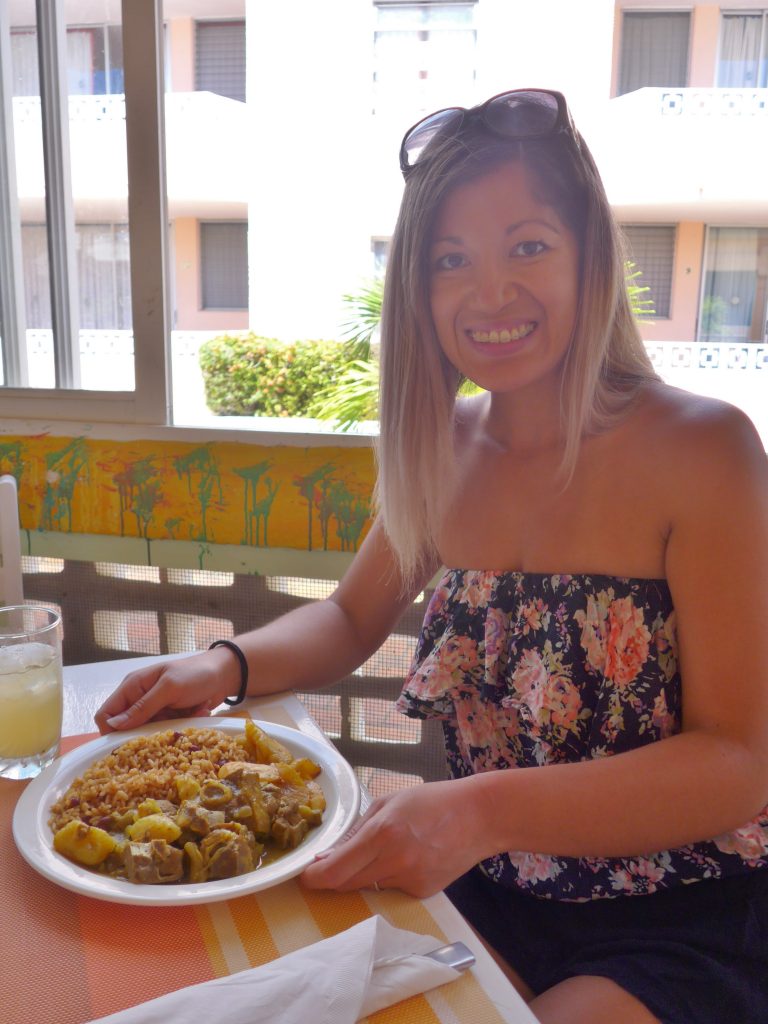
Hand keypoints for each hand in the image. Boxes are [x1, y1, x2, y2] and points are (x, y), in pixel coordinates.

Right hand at [93, 648, 239, 733]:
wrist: (225, 673)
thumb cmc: (196, 674)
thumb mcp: (169, 688)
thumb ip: (142, 707)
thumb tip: (114, 725)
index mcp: (133, 687)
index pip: (106, 714)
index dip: (110, 731)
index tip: (126, 744)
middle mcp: (139, 699)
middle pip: (127, 728)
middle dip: (145, 733)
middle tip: (166, 731)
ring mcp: (155, 710)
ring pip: (148, 733)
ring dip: (168, 729)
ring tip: (188, 715)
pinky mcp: (169, 718)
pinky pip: (166, 731)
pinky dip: (181, 726)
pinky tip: (198, 712)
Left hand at [301, 778, 485, 897]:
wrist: (479, 817)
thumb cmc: (432, 801)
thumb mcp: (389, 802)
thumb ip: (357, 830)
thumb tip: (329, 855)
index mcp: (382, 834)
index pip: (335, 870)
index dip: (313, 877)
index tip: (305, 876)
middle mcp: (394, 862)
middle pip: (346, 885)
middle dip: (332, 877)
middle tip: (328, 865)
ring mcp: (410, 880)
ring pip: (368, 887)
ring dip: (363, 875)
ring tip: (384, 850)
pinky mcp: (423, 892)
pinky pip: (392, 889)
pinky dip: (390, 877)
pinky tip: (409, 857)